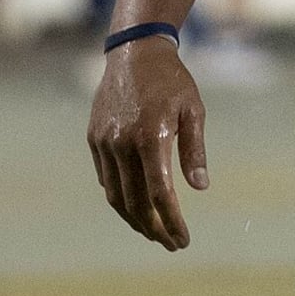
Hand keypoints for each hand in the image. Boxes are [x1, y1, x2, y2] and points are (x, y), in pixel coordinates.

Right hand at [87, 40, 208, 249]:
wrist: (135, 52)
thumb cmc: (172, 81)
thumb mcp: (193, 111)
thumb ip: (194, 150)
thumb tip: (200, 188)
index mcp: (151, 138)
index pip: (161, 194)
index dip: (172, 221)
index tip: (184, 239)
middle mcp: (123, 144)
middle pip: (136, 202)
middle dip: (154, 229)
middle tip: (171, 243)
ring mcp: (104, 142)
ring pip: (116, 196)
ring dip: (135, 219)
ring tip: (154, 232)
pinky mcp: (94, 139)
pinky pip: (107, 178)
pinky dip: (120, 197)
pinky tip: (136, 205)